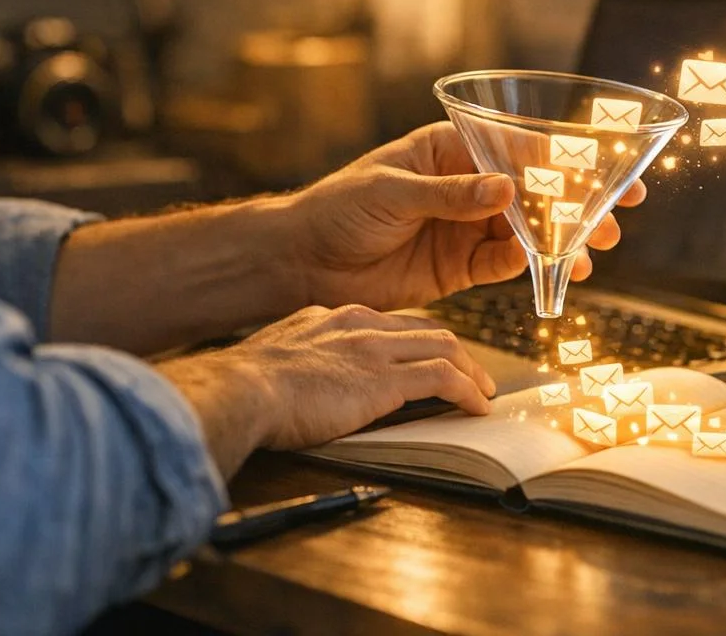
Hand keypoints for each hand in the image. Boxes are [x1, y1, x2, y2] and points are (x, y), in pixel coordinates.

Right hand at [160, 305, 494, 466]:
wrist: (242, 388)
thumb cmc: (247, 387)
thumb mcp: (277, 360)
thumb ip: (300, 363)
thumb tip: (304, 386)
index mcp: (332, 318)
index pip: (389, 324)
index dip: (415, 342)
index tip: (427, 360)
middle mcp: (359, 323)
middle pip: (425, 330)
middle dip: (455, 351)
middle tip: (472, 375)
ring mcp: (374, 348)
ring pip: (444, 347)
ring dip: (470, 371)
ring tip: (483, 393)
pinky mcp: (385, 378)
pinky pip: (443, 378)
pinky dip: (466, 392)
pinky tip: (475, 408)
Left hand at [283, 122, 646, 311]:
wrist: (303, 263)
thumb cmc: (337, 208)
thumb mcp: (392, 191)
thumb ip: (451, 195)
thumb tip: (506, 191)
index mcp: (450, 149)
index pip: (516, 149)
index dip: (563, 160)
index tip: (603, 170)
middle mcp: (465, 186)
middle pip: (533, 192)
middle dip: (578, 204)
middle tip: (618, 218)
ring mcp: (465, 227)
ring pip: (528, 232)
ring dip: (563, 241)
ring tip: (593, 254)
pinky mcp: (459, 267)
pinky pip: (505, 265)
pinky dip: (532, 268)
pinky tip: (555, 271)